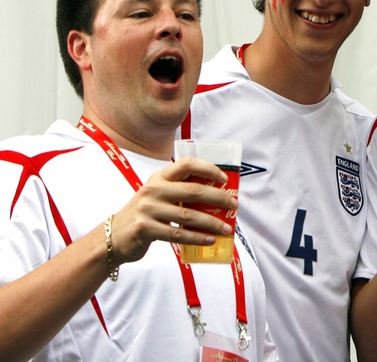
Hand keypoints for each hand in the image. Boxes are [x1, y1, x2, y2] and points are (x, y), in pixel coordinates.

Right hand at [108, 157, 237, 263]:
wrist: (113, 236)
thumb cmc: (145, 214)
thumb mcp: (158, 195)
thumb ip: (180, 191)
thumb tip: (218, 196)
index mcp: (159, 177)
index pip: (186, 164)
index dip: (208, 168)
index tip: (225, 179)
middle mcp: (153, 190)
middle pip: (193, 191)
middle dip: (218, 198)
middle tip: (234, 205)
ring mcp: (148, 209)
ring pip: (188, 215)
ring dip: (212, 222)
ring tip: (227, 228)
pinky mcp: (145, 229)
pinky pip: (178, 234)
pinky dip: (197, 238)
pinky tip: (210, 240)